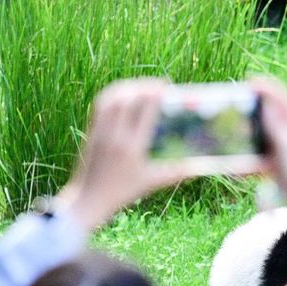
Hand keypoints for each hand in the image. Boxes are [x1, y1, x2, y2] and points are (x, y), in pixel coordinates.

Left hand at [56, 79, 193, 230]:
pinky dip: (113, 94)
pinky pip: (101, 105)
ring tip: (142, 86)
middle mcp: (115, 136)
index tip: (167, 88)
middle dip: (144, 86)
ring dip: (128, 87)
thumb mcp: (152, 183)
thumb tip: (199, 168)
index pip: (145, 111)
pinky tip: (124, 95)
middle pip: (128, 99)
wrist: (87, 200)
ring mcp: (101, 132)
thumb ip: (177, 173)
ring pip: (112, 98)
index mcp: (133, 147)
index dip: (156, 94)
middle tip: (158, 85)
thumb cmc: (122, 193)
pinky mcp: (91, 132)